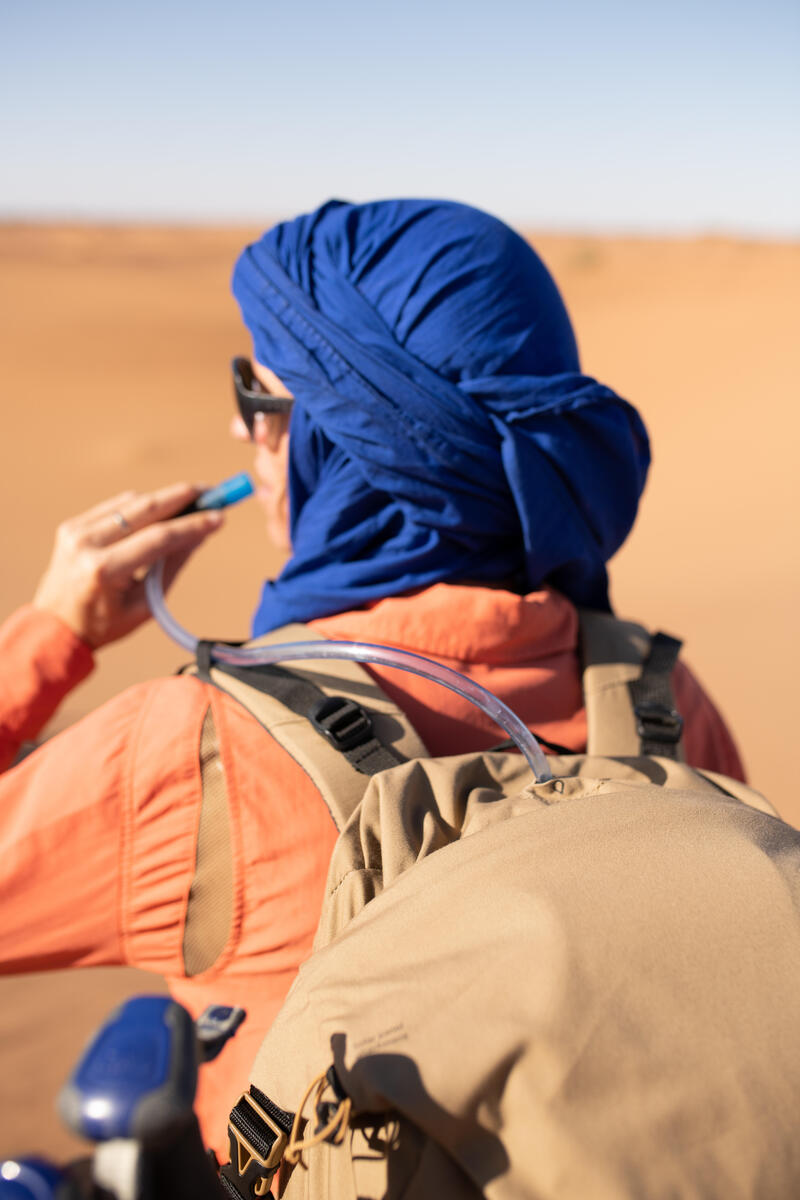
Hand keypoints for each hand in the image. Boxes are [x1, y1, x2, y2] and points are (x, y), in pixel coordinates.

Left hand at [32, 482, 224, 649]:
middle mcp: (87, 544)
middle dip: (182, 497)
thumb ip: (173, 565)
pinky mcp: (72, 525)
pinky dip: (141, 506)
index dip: (193, 524)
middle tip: (212, 492)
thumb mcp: (146, 603)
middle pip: (145, 509)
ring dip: (163, 500)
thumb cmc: (105, 623)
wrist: (55, 627)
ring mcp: (76, 531)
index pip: (159, 538)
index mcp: (105, 570)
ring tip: (192, 502)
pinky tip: (161, 510)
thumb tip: (201, 533)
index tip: (220, 516)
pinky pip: (115, 506)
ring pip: (131, 503)